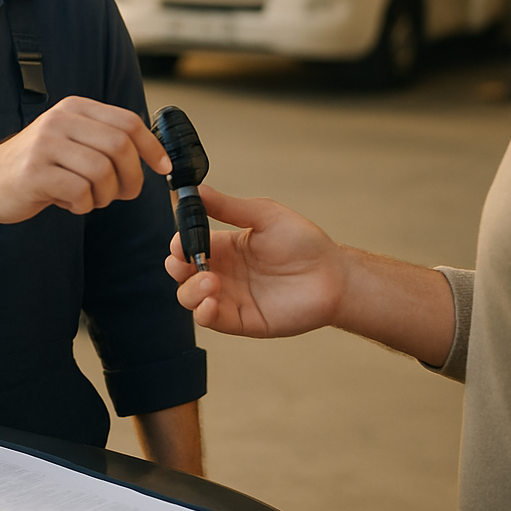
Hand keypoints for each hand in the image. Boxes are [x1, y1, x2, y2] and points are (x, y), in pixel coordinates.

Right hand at [0, 96, 170, 222]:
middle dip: (132, 177)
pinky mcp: (34, 173)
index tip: (163, 167)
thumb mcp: (71, 141)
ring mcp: (45, 145)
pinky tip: (70, 203)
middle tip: (125, 194)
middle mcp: (60, 121)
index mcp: (74, 109)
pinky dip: (84, 205)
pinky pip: (80, 192)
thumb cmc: (36, 166)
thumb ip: (105, 141)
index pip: (128, 122)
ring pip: (102, 172)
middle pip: (120, 146)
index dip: (152, 147)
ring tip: (92, 198)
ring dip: (106, 194)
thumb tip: (152, 154)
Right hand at [165, 186, 341, 337]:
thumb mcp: (263, 215)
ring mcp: (231, 297)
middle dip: (177, 268)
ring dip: (191, 290)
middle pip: (184, 274)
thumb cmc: (304, 242)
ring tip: (210, 280)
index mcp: (226, 246)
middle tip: (185, 262)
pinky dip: (204, 312)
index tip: (180, 242)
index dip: (179, 244)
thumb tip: (196, 190)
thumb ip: (228, 207)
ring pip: (192, 298)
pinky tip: (211, 302)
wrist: (333, 275)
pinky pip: (213, 320)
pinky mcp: (242, 320)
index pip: (189, 246)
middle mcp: (223, 272)